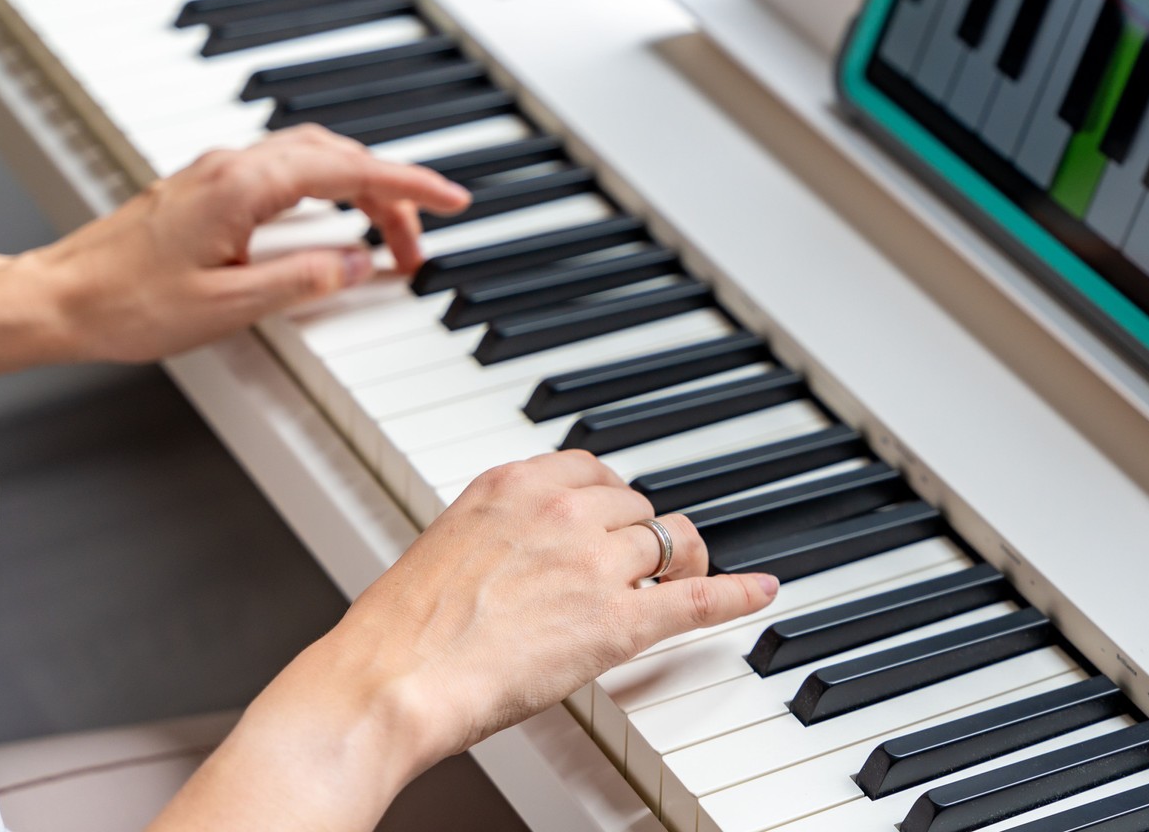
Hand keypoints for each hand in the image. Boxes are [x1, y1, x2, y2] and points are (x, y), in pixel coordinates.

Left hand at [0, 126, 469, 378]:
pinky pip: (286, 170)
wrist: (54, 299)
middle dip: (390, 193)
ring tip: (385, 235)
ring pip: (312, 158)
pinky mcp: (205, 187)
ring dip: (358, 188)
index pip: (350, 172)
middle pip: (337, 158)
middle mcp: (231, 166)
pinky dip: (326, 188)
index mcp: (245, 187)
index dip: (410, 187)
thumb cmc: (125, 305)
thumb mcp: (229, 307)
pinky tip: (330, 220)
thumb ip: (303, 281)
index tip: (451, 199)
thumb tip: (357, 265)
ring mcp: (215, 172)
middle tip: (419, 241)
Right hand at [151, 451, 779, 831]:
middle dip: (638, 538)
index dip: (609, 499)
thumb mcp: (445, 545)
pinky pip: (695, 599)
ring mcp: (594, 565)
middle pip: (635, 507)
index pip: (593, 468)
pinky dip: (736, 594)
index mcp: (514, 485)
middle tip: (635, 568)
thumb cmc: (400, 632)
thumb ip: (496, 531)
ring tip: (678, 584)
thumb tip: (520, 548)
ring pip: (667, 545)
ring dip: (674, 566)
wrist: (389, 680)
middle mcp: (561, 512)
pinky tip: (760, 591)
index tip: (612, 518)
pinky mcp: (617, 622)